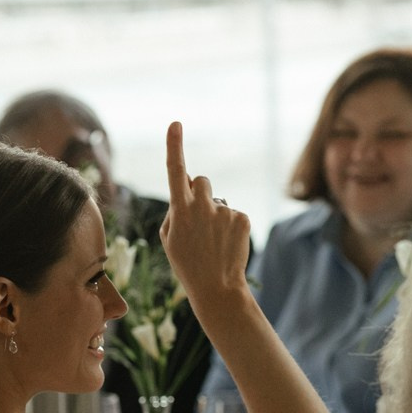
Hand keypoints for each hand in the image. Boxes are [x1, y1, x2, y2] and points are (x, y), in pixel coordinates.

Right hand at [158, 122, 249, 308]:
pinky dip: (230, 227)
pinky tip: (227, 245)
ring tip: (213, 242)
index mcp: (179, 210)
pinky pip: (233, 214)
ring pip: (218, 201)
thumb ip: (175, 210)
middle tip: (199, 218)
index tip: (175, 124)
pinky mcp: (242, 219)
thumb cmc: (188, 264)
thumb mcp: (169, 239)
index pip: (176, 171)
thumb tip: (187, 193)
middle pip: (201, 180)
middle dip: (199, 192)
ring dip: (215, 214)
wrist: (217, 288)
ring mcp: (223, 212)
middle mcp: (202, 206)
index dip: (174, 146)